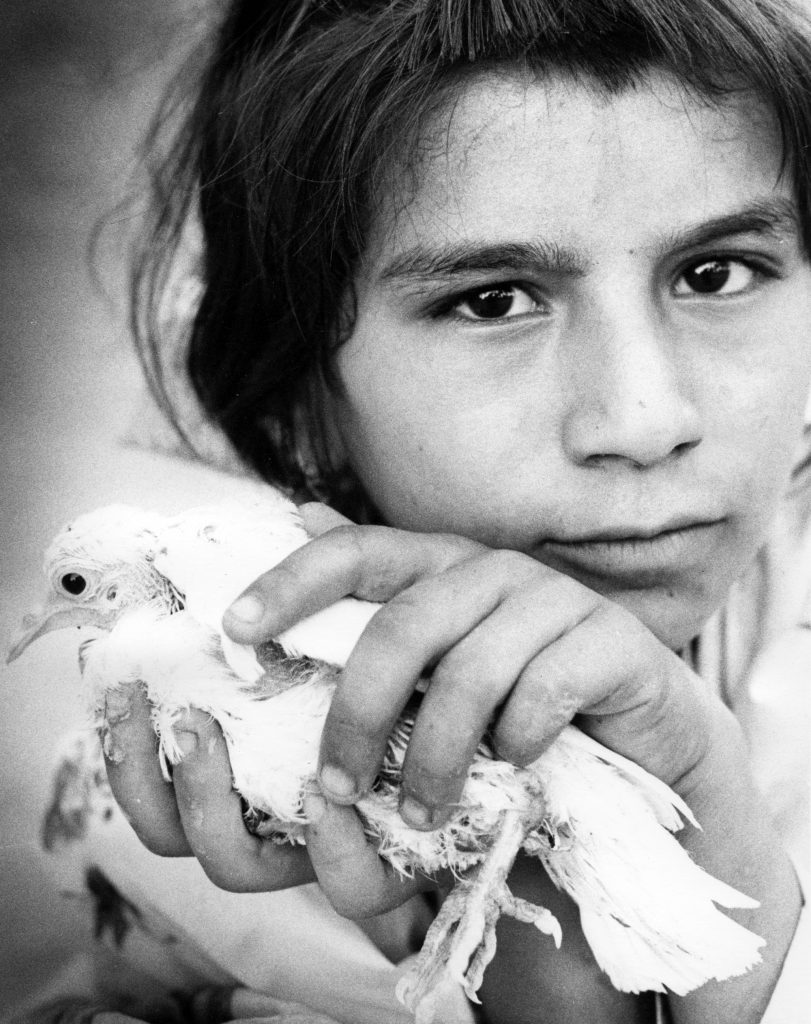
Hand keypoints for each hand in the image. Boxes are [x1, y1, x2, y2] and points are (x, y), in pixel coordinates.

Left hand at [224, 506, 718, 823]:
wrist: (637, 741)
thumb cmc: (515, 707)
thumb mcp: (436, 671)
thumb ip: (372, 613)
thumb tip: (298, 515)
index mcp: (438, 569)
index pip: (355, 553)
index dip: (292, 582)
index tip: (234, 629)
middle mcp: (491, 572)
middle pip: (403, 625)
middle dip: (359, 713)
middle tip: (337, 785)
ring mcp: (555, 599)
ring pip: (471, 670)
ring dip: (438, 756)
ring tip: (422, 814)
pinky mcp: (614, 640)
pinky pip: (547, 689)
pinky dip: (519, 740)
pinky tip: (514, 767)